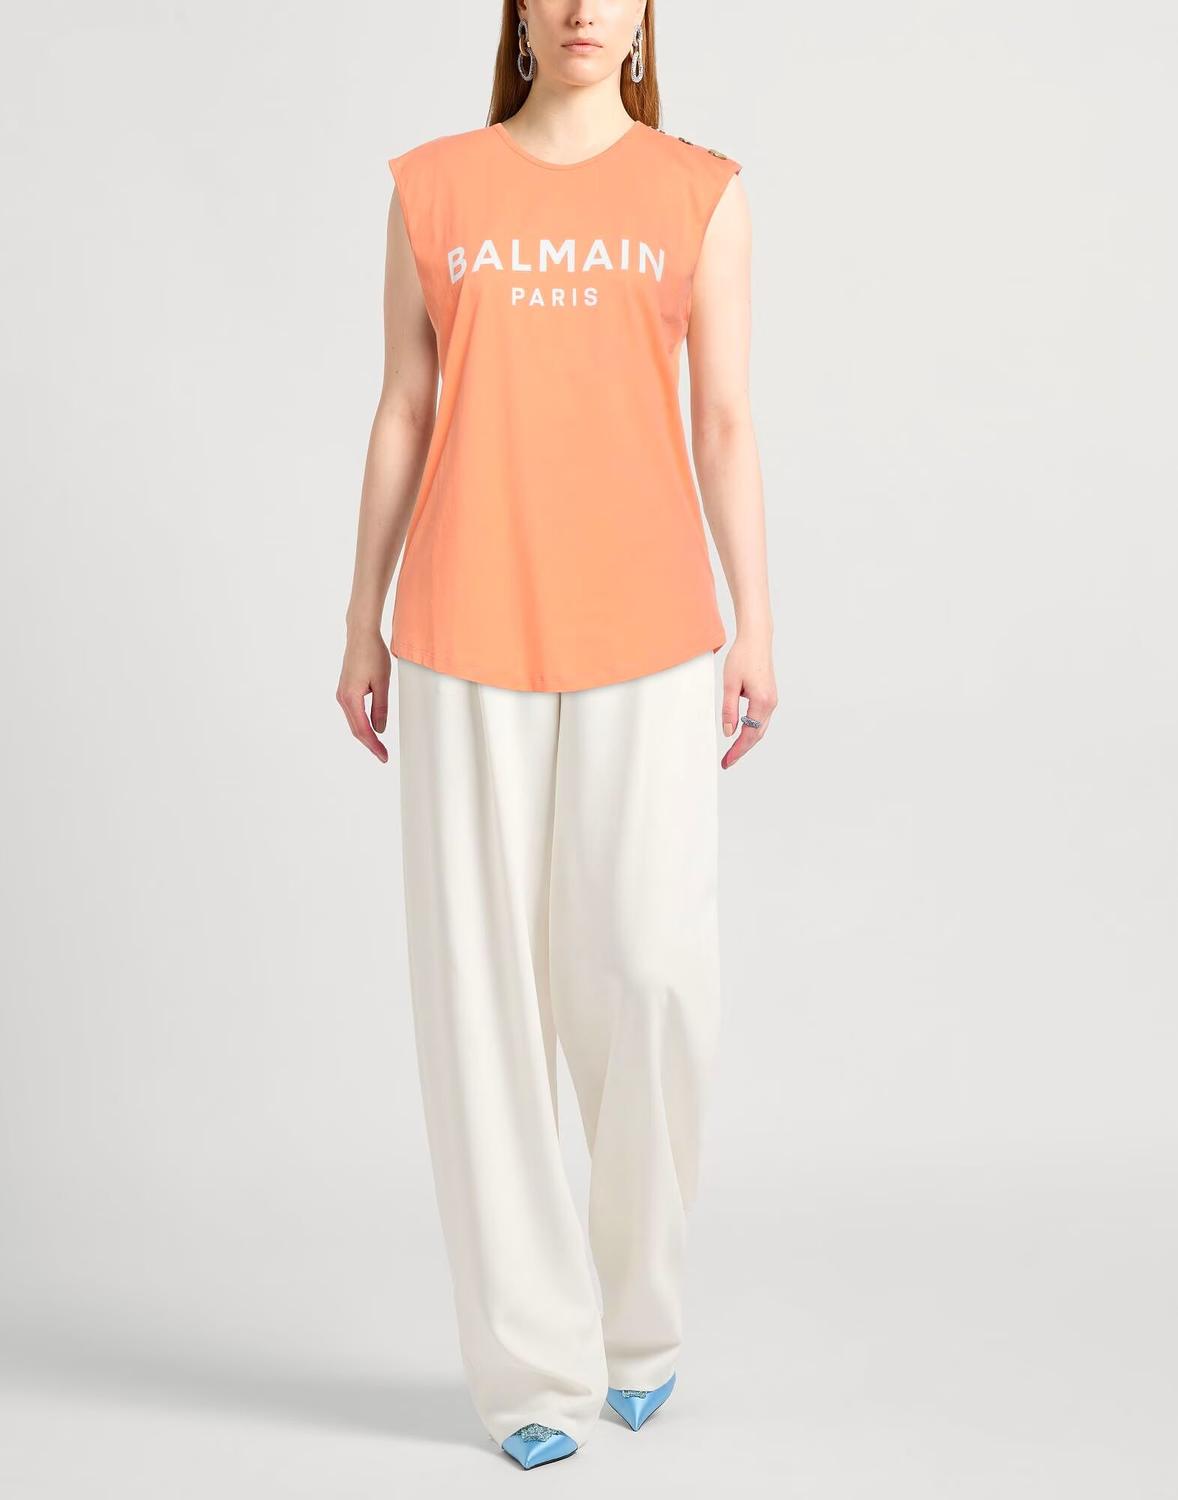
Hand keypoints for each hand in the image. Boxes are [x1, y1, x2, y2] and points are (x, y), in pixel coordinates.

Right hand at [336, 630, 392, 761]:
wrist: (361, 635)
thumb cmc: (372, 654)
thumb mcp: (382, 683)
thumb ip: (380, 708)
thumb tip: (380, 729)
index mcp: (351, 698)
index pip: (363, 729)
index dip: (374, 745)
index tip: (383, 756)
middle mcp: (343, 698)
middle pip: (356, 729)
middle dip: (370, 744)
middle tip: (383, 756)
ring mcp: (342, 694)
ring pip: (354, 722)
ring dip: (365, 735)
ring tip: (379, 746)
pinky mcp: (346, 690)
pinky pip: (353, 713)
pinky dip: (362, 724)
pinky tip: (371, 728)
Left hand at [720, 633, 776, 769]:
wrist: (756, 639)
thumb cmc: (742, 657)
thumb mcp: (730, 684)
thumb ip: (729, 710)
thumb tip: (729, 732)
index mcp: (762, 702)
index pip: (749, 734)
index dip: (738, 750)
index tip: (727, 762)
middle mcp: (771, 703)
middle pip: (757, 735)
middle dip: (742, 750)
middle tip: (727, 762)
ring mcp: (772, 700)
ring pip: (760, 728)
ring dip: (747, 741)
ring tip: (732, 752)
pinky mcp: (769, 696)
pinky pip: (761, 719)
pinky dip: (752, 730)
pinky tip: (741, 734)